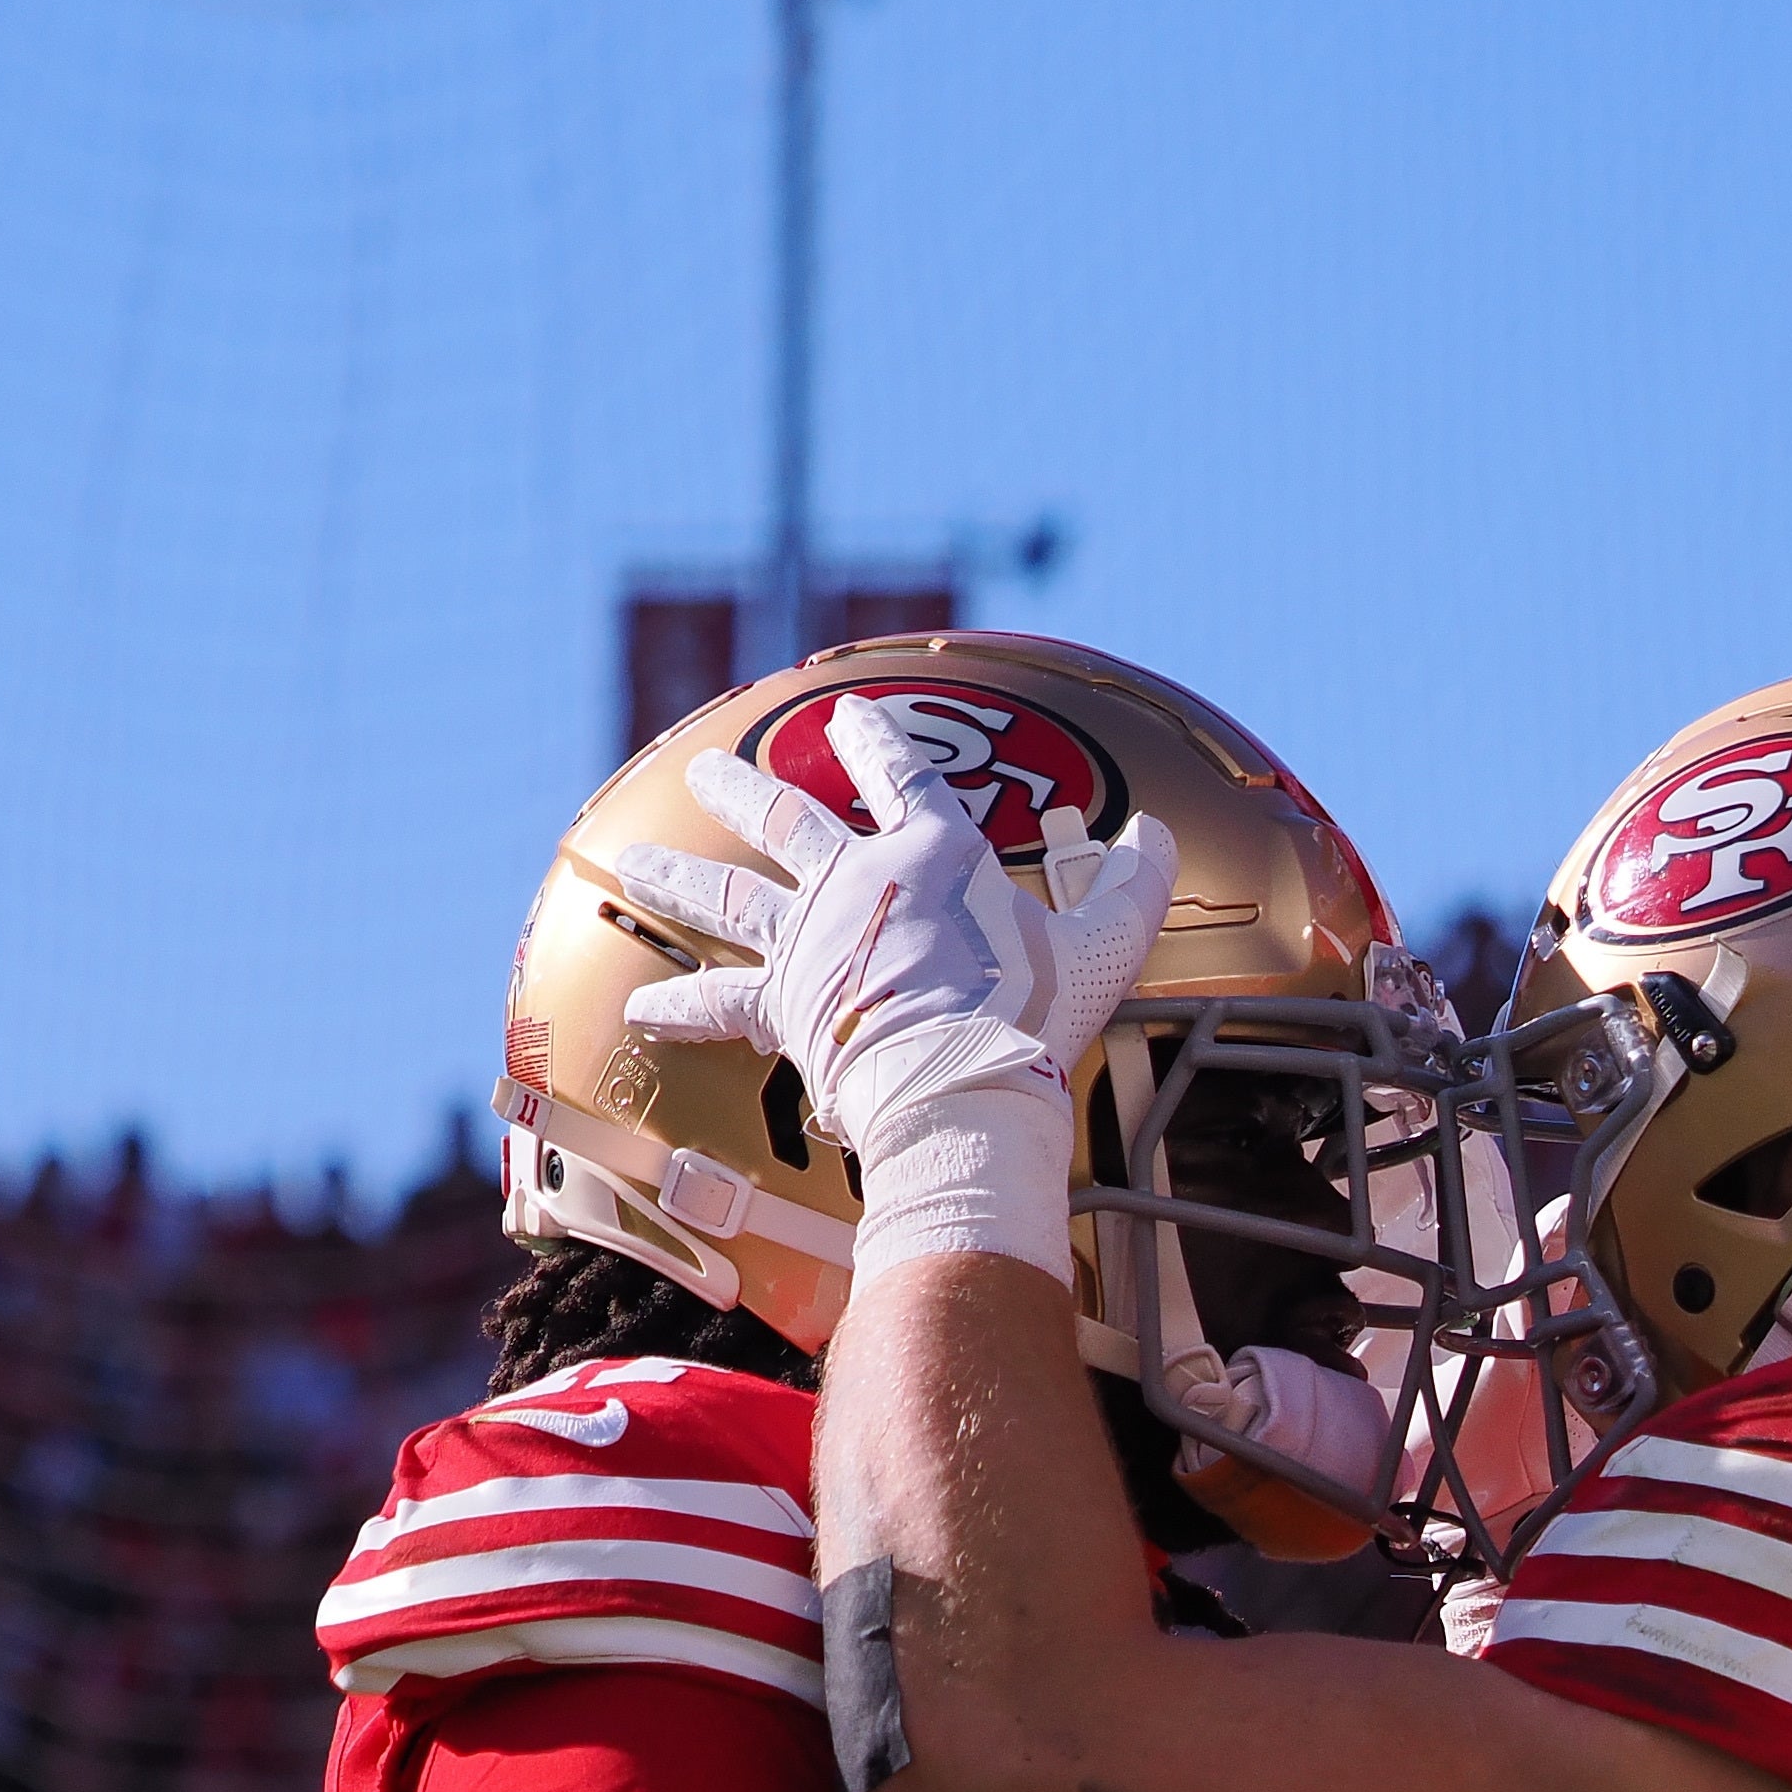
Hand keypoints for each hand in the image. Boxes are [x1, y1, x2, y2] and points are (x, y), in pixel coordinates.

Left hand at [622, 701, 1173, 1268]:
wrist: (959, 1075)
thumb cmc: (1034, 1009)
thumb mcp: (1105, 942)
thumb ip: (1133, 888)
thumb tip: (1158, 835)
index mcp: (934, 850)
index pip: (900, 775)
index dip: (874, 740)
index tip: (848, 717)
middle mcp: (856, 880)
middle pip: (786, 822)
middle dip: (743, 795)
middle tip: (705, 776)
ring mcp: (810, 940)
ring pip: (728, 898)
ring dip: (679, 876)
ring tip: (633, 862)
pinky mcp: (782, 1005)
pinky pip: (718, 1003)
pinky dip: (679, 1006)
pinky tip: (637, 1007)